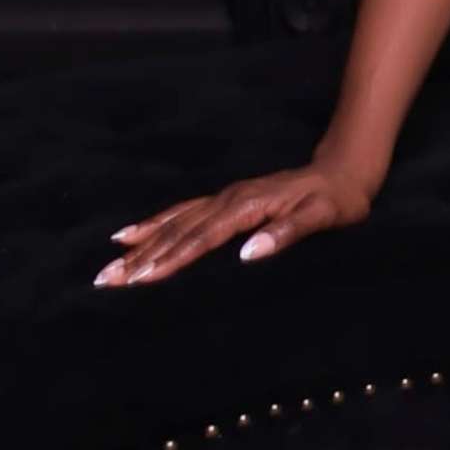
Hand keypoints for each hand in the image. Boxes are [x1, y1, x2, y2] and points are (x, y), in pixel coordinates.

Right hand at [95, 158, 376, 287]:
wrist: (344, 169)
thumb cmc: (336, 200)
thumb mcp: (321, 217)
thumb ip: (286, 234)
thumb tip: (248, 253)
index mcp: (246, 207)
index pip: (201, 238)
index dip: (170, 259)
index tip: (140, 278)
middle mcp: (228, 201)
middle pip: (177, 231)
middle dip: (140, 257)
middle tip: (105, 280)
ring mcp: (224, 199)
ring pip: (173, 223)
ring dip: (140, 244)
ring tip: (108, 264)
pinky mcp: (225, 201)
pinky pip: (181, 213)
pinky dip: (154, 224)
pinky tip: (132, 233)